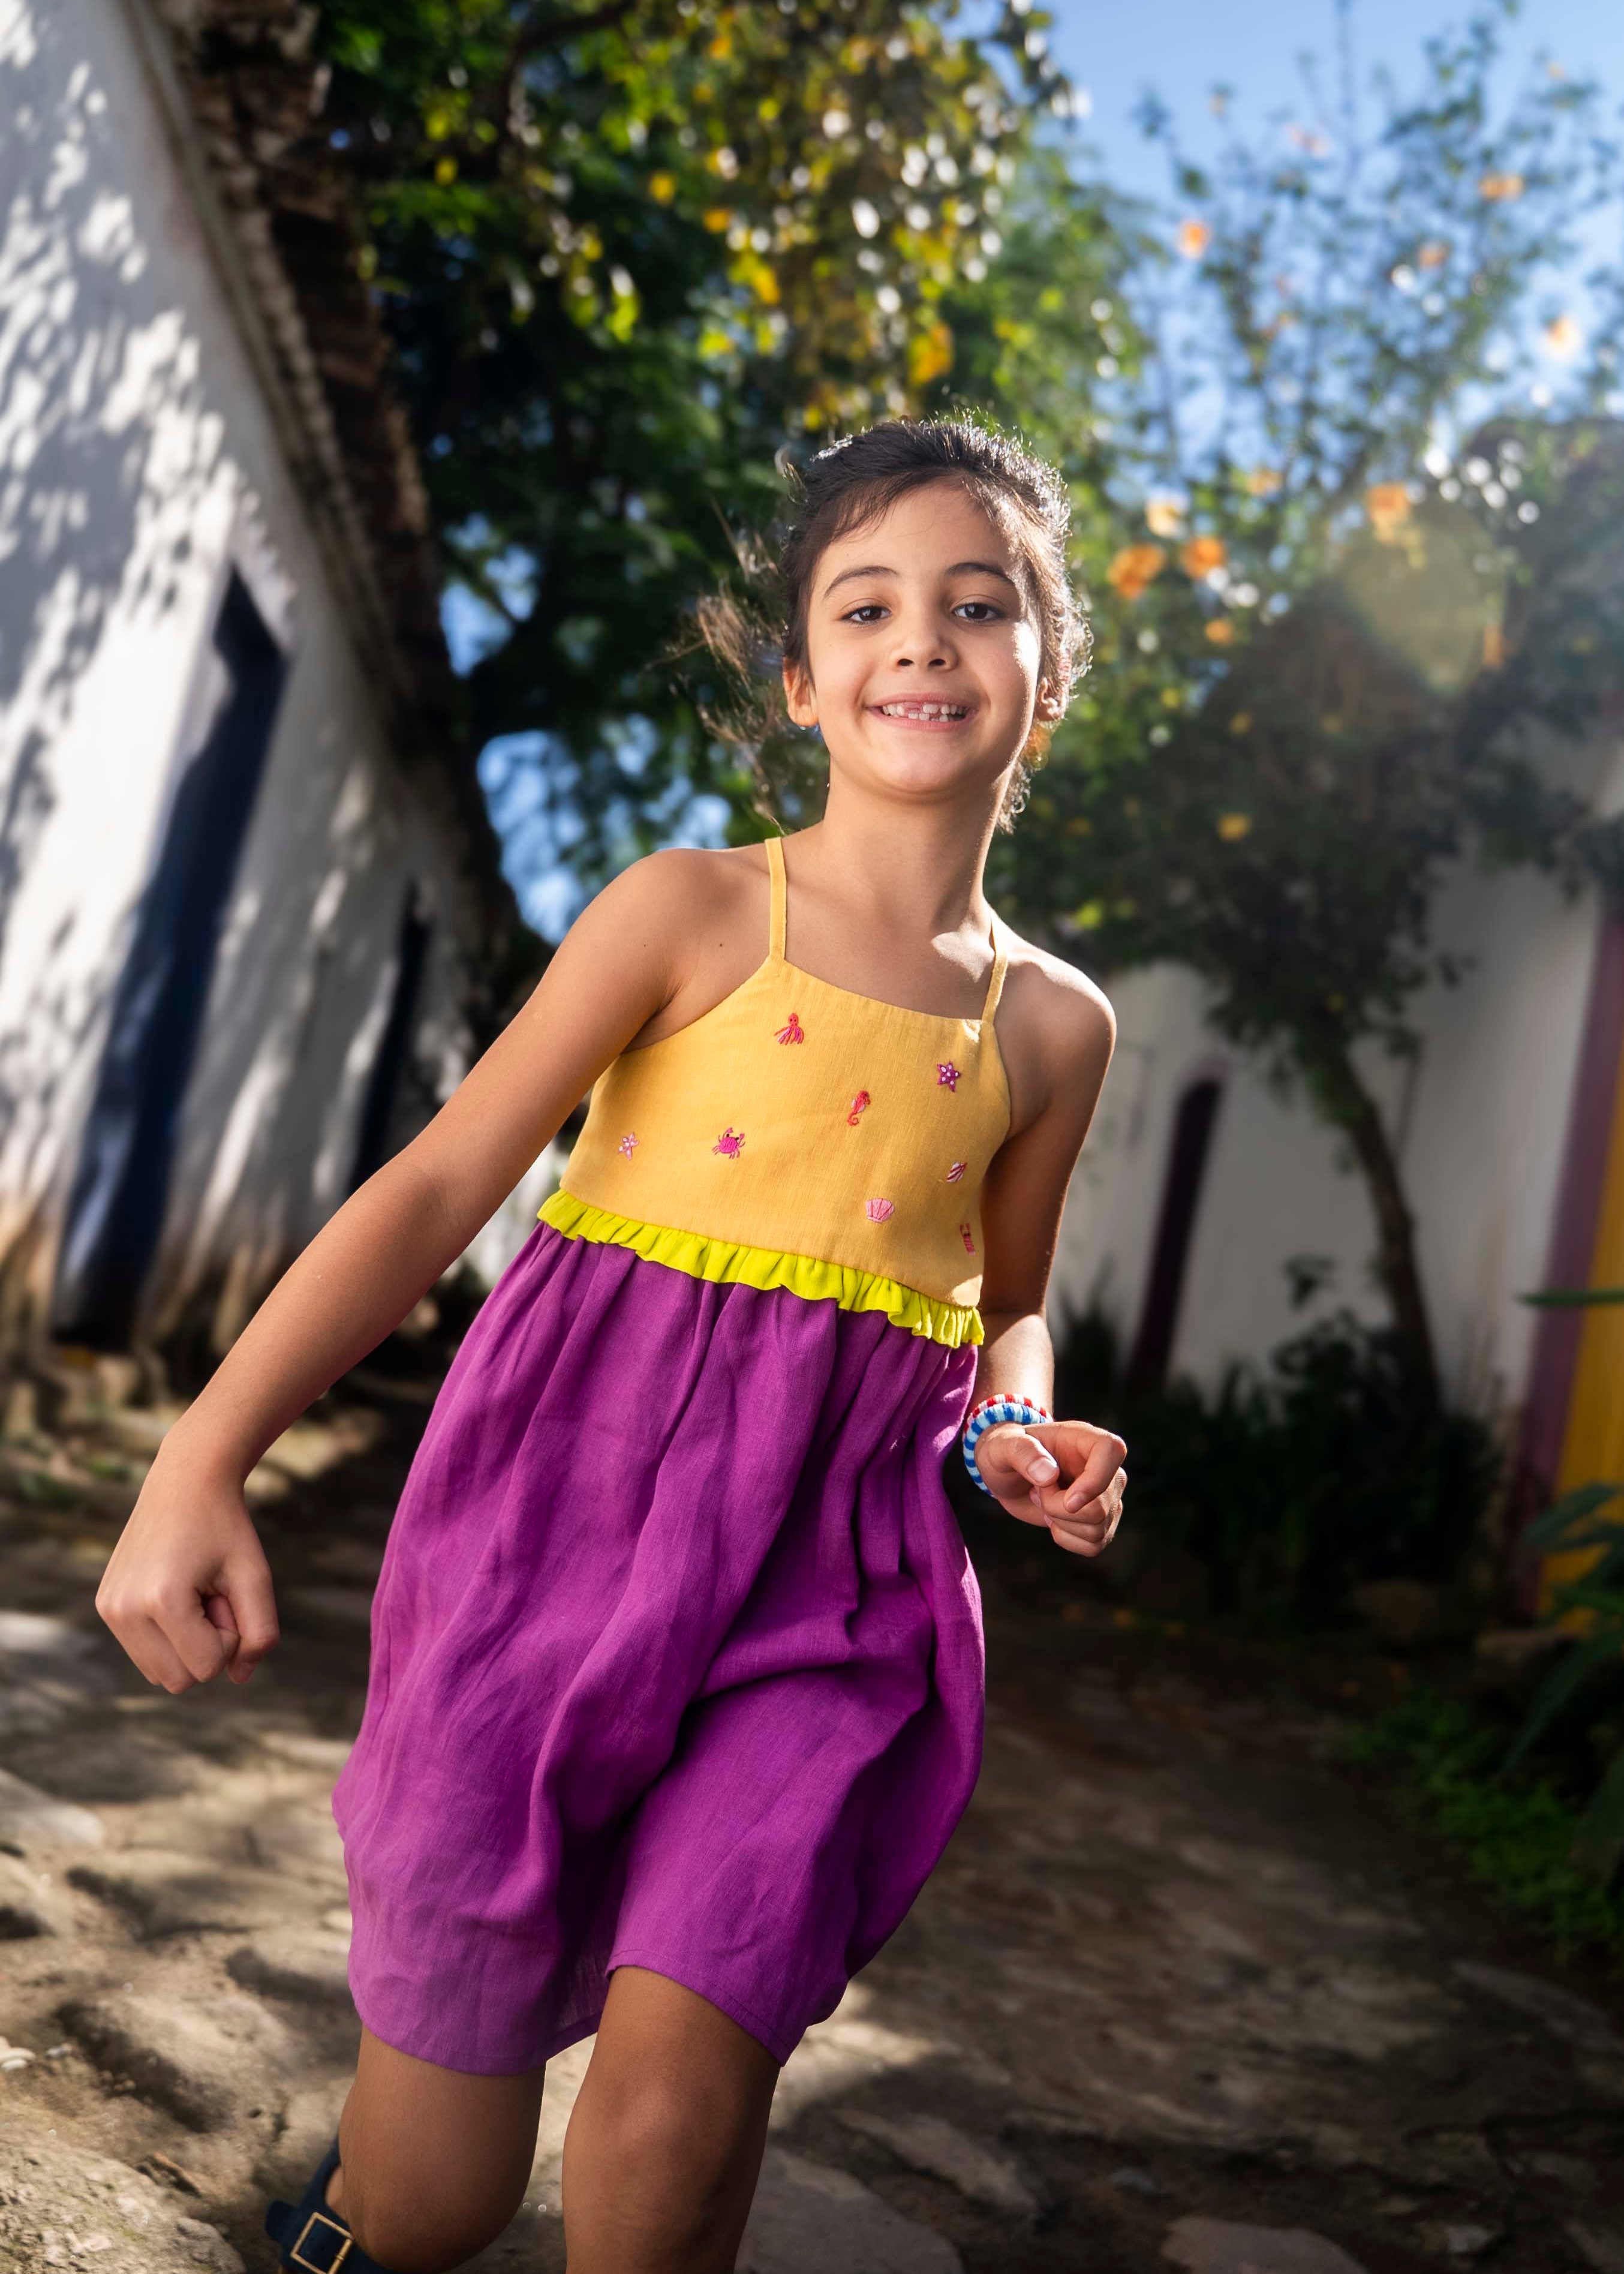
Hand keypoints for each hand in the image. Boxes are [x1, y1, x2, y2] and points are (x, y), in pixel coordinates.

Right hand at [96, 1443, 279, 1692]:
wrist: (185, 1483)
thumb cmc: (226, 1528)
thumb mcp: (254, 1576)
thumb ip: (259, 1634)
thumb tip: (240, 1678)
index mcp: (161, 1600)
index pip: (207, 1668)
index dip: (231, 1637)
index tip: (227, 1594)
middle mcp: (124, 1609)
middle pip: (179, 1681)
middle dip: (208, 1646)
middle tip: (212, 1595)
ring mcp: (109, 1609)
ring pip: (159, 1674)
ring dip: (188, 1643)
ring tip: (194, 1594)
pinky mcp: (106, 1605)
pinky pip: (145, 1654)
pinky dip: (168, 1636)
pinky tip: (175, 1594)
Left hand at [973, 1417, 1126, 1556]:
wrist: (1007, 1474)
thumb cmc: (1006, 1452)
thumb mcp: (1003, 1445)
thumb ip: (1022, 1453)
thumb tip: (1048, 1476)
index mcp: (1085, 1438)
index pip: (1112, 1450)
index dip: (1095, 1480)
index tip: (1067, 1500)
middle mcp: (1104, 1466)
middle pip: (1101, 1506)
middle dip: (1059, 1509)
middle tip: (1037, 1492)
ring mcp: (1106, 1495)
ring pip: (1098, 1529)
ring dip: (1060, 1524)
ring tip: (1043, 1501)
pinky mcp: (1100, 1520)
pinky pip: (1094, 1545)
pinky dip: (1067, 1539)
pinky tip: (1053, 1520)